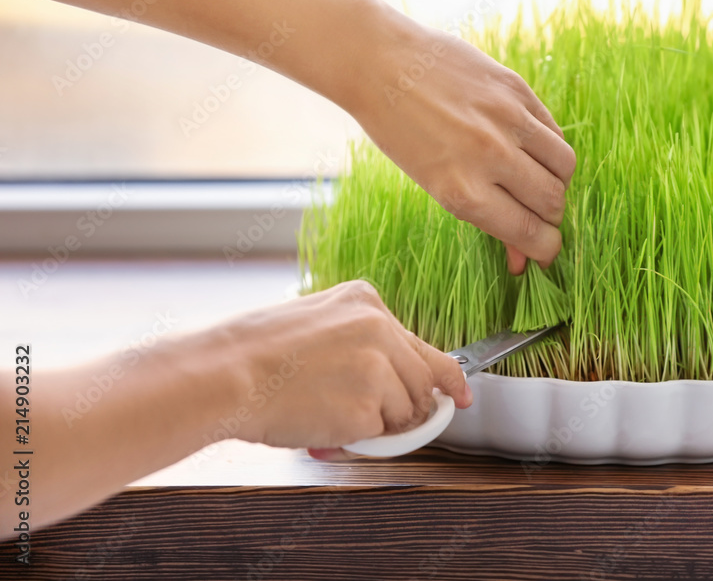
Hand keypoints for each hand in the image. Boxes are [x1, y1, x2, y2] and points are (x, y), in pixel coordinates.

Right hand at [223, 281, 472, 458]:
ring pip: (403, 411)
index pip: (424, 345)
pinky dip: (354, 438)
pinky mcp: (368, 406)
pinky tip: (321, 423)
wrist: (223, 374)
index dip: (448, 377)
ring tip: (326, 412)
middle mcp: (379, 328)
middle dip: (406, 409)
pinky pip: (378, 434)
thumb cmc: (254, 355)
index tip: (461, 393)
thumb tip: (394, 382)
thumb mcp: (315, 324)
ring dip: (374, 424)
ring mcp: (377, 366)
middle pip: (423, 383)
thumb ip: (359, 343)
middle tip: (373, 419)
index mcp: (366, 301)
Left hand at [347, 3, 575, 274]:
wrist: (382, 63)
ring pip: (565, 165)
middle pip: (552, 201)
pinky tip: (529, 148)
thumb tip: (520, 257)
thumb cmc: (401, 133)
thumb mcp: (435, 185)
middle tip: (537, 214)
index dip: (545, 249)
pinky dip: (548, 147)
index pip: (530, 232)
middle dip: (550, 217)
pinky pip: (553, 130)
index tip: (546, 252)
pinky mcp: (516, 87)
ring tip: (537, 179)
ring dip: (557, 181)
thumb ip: (484, 219)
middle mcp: (490, 156)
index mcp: (463, 191)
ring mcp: (507, 118)